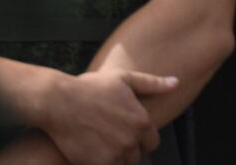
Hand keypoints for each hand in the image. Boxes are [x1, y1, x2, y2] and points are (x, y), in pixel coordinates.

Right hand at [41, 67, 177, 164]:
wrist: (59, 102)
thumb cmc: (91, 87)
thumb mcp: (125, 79)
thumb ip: (153, 84)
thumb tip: (176, 83)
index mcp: (142, 122)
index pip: (153, 142)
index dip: (142, 139)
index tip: (129, 133)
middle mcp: (131, 141)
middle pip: (137, 156)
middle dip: (129, 150)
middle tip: (113, 139)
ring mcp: (113, 154)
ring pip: (122, 164)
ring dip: (116, 158)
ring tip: (102, 145)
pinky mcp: (95, 164)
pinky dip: (102, 162)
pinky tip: (92, 151)